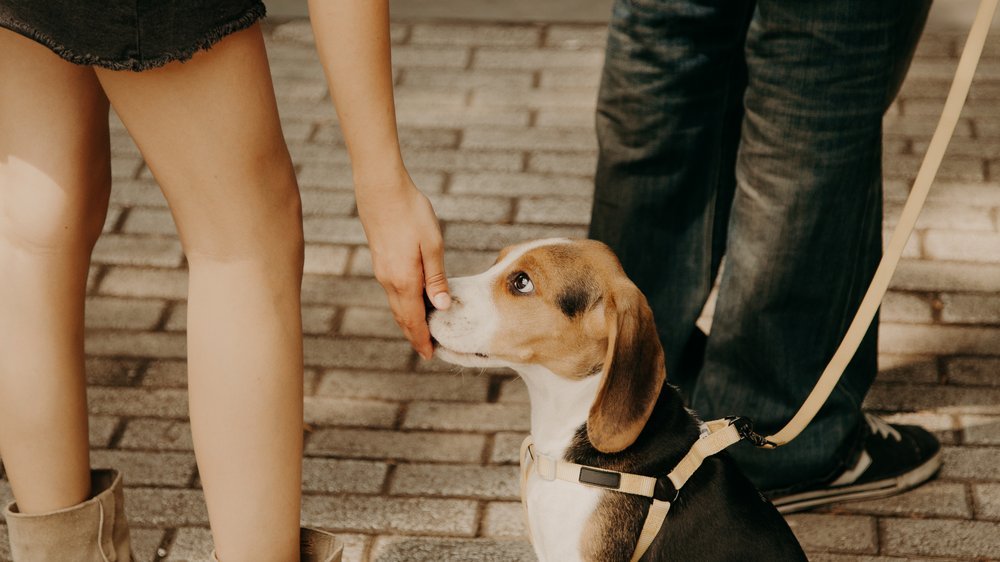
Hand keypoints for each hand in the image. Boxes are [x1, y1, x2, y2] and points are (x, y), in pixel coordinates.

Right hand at [355, 172, 449, 359]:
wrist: (381, 188)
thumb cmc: (411, 213)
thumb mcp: (432, 245)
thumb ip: (436, 278)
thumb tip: (442, 306)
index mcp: (404, 280)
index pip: (413, 320)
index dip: (422, 339)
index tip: (430, 355)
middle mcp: (389, 280)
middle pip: (402, 317)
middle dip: (415, 335)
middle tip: (427, 350)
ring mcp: (382, 271)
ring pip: (396, 305)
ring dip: (409, 320)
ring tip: (422, 331)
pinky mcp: (381, 260)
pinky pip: (393, 292)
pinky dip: (403, 304)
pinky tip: (413, 302)